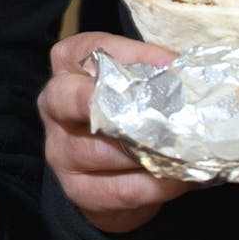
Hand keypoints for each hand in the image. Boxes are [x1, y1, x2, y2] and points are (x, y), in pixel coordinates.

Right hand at [38, 31, 192, 232]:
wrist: (107, 172)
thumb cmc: (125, 112)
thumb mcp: (131, 82)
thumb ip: (150, 71)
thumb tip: (184, 70)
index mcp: (67, 66)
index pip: (91, 50)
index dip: (132, 55)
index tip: (171, 63)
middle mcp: (54, 105)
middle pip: (69, 99)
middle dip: (106, 101)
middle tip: (146, 108)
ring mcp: (60, 151)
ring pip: (100, 150)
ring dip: (146, 152)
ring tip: (183, 149)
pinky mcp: (78, 189)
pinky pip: (119, 189)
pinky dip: (154, 185)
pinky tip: (179, 179)